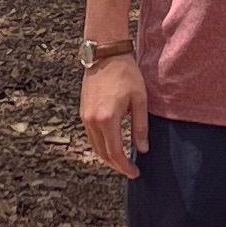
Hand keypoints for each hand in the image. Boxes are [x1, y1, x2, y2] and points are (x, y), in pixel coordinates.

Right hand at [78, 48, 145, 179]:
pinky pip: (90, 136)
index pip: (115, 152)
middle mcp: (92, 121)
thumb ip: (141, 127)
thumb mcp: (140, 100)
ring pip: (94, 146)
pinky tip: (111, 145)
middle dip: (116, 165)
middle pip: (102, 153)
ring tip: (122, 160)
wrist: (105, 53)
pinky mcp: (83, 111)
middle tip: (130, 170)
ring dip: (107, 156)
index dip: (125, 166)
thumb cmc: (125, 73)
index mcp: (107, 119)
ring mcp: (85, 116)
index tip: (135, 173)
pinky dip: (100, 145)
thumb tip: (142, 149)